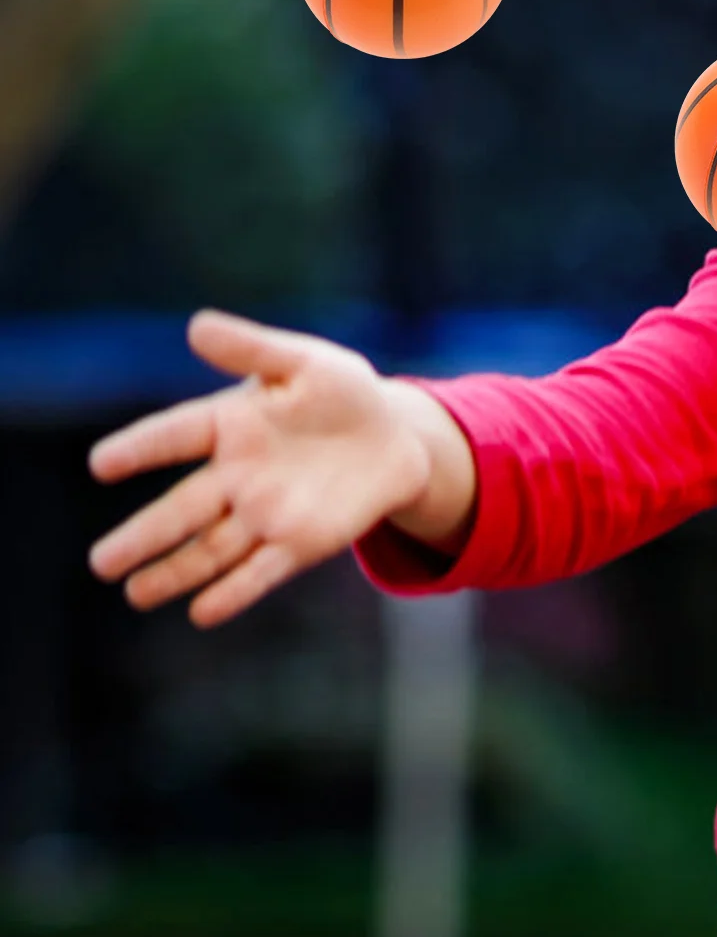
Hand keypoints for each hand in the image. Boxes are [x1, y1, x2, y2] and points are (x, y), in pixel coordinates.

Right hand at [87, 310, 429, 627]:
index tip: (101, 462)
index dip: (140, 448)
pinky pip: (261, 571)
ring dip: (174, 573)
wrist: (395, 437)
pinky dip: (234, 592)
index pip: (177, 435)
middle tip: (101, 561)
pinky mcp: (298, 544)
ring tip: (134, 593)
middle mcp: (237, 476)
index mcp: (231, 425)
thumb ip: (253, 348)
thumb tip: (196, 325)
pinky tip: (203, 612)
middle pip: (183, 509)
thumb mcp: (306, 363)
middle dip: (144, 536)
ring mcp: (265, 514)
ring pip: (211, 549)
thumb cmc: (344, 393)